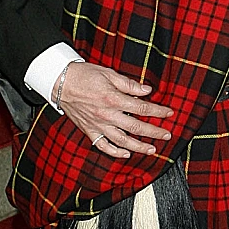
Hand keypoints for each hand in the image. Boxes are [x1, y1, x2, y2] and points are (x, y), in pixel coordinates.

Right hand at [59, 62, 173, 159]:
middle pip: (136, 128)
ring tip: (152, 149)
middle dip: (154, 132)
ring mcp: (98, 125)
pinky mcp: (89, 130)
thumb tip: (147, 90)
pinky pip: (103, 146)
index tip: (169, 113)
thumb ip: (129, 84)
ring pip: (122, 141)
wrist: (60, 82)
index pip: (142, 109)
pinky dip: (115, 152)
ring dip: (139, 147)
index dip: (158, 112)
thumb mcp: (108, 74)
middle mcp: (107, 115)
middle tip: (167, 135)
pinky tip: (126, 154)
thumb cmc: (83, 75)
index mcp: (113, 99)